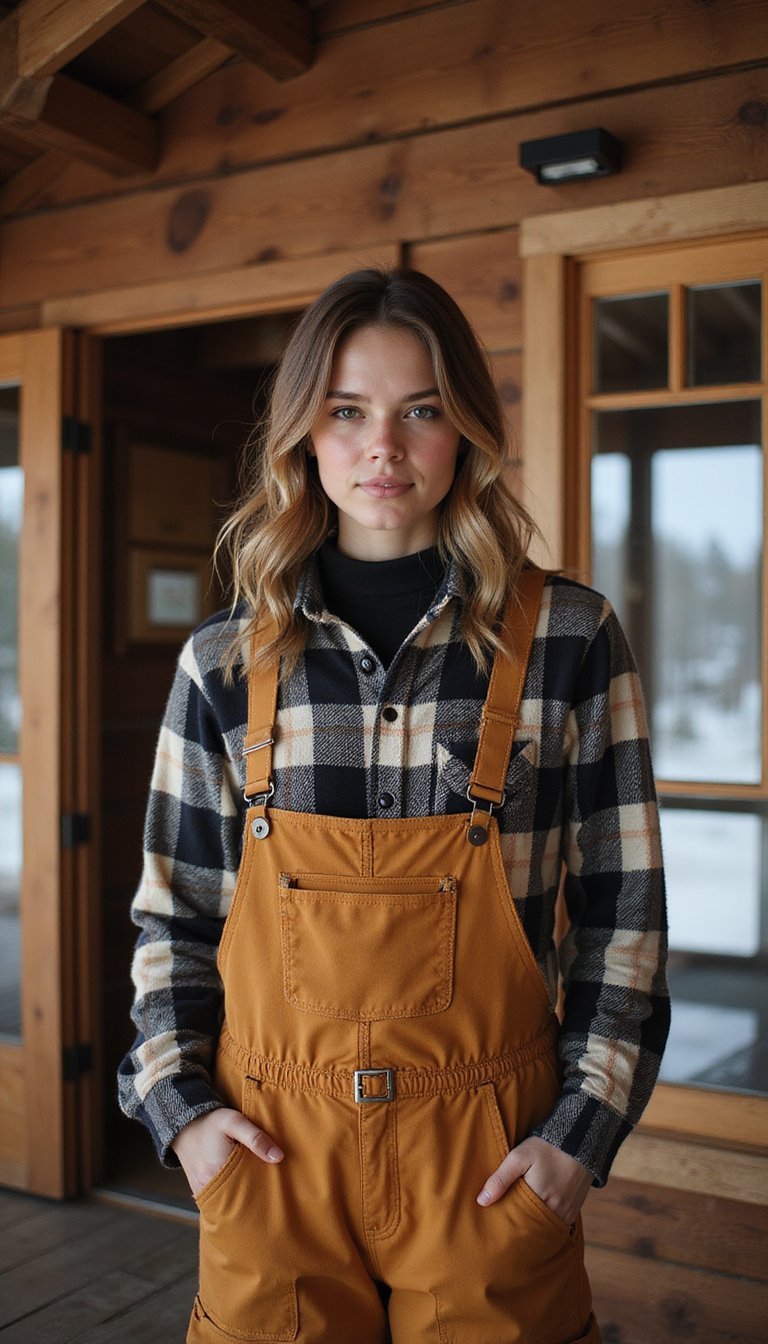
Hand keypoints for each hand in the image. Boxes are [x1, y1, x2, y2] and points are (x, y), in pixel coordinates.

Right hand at [171, 1106, 283, 1197]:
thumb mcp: (234, 1122)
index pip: (246, 1191)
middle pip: (237, 1201)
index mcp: (217, 1170)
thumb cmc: (210, 1122)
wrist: (184, 1124)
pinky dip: (229, 1198)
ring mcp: (202, 1191)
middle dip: (253, 1199)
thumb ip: (255, 1138)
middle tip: (269, 1195)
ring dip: (241, 1199)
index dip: (262, 1192)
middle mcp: (207, 1186)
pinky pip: (217, 1201)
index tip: (274, 1190)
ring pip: (227, 1203)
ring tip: (256, 1193)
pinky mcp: (199, 1191)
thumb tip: (278, 1157)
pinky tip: (240, 1190)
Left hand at [476, 1135, 592, 1224]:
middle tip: (505, 1231)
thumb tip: (482, 1201)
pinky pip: (558, 1224)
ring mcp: (567, 1213)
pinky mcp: (574, 1210)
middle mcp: (555, 1211)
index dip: (507, 1225)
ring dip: (534, 1227)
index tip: (495, 1227)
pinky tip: (537, 1219)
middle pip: (532, 1229)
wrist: (579, 1140)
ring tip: (520, 1226)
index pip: (518, 1223)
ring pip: (545, 1228)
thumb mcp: (519, 1157)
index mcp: (538, 1199)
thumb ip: (500, 1179)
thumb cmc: (546, 1147)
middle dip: (520, 1230)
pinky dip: (547, 1223)